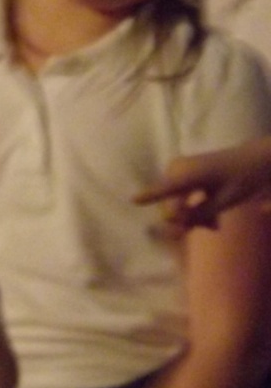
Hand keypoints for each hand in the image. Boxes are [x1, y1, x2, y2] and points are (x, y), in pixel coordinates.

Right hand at [134, 139, 270, 233]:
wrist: (255, 159)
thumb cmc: (242, 180)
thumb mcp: (223, 201)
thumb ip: (198, 213)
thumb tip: (175, 224)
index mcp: (188, 174)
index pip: (165, 188)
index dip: (149, 195)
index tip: (132, 200)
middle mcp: (178, 169)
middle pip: (171, 203)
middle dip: (186, 219)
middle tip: (212, 227)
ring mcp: (179, 169)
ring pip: (175, 200)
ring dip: (191, 215)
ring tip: (214, 224)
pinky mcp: (184, 172)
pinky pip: (180, 194)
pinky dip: (192, 205)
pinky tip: (210, 216)